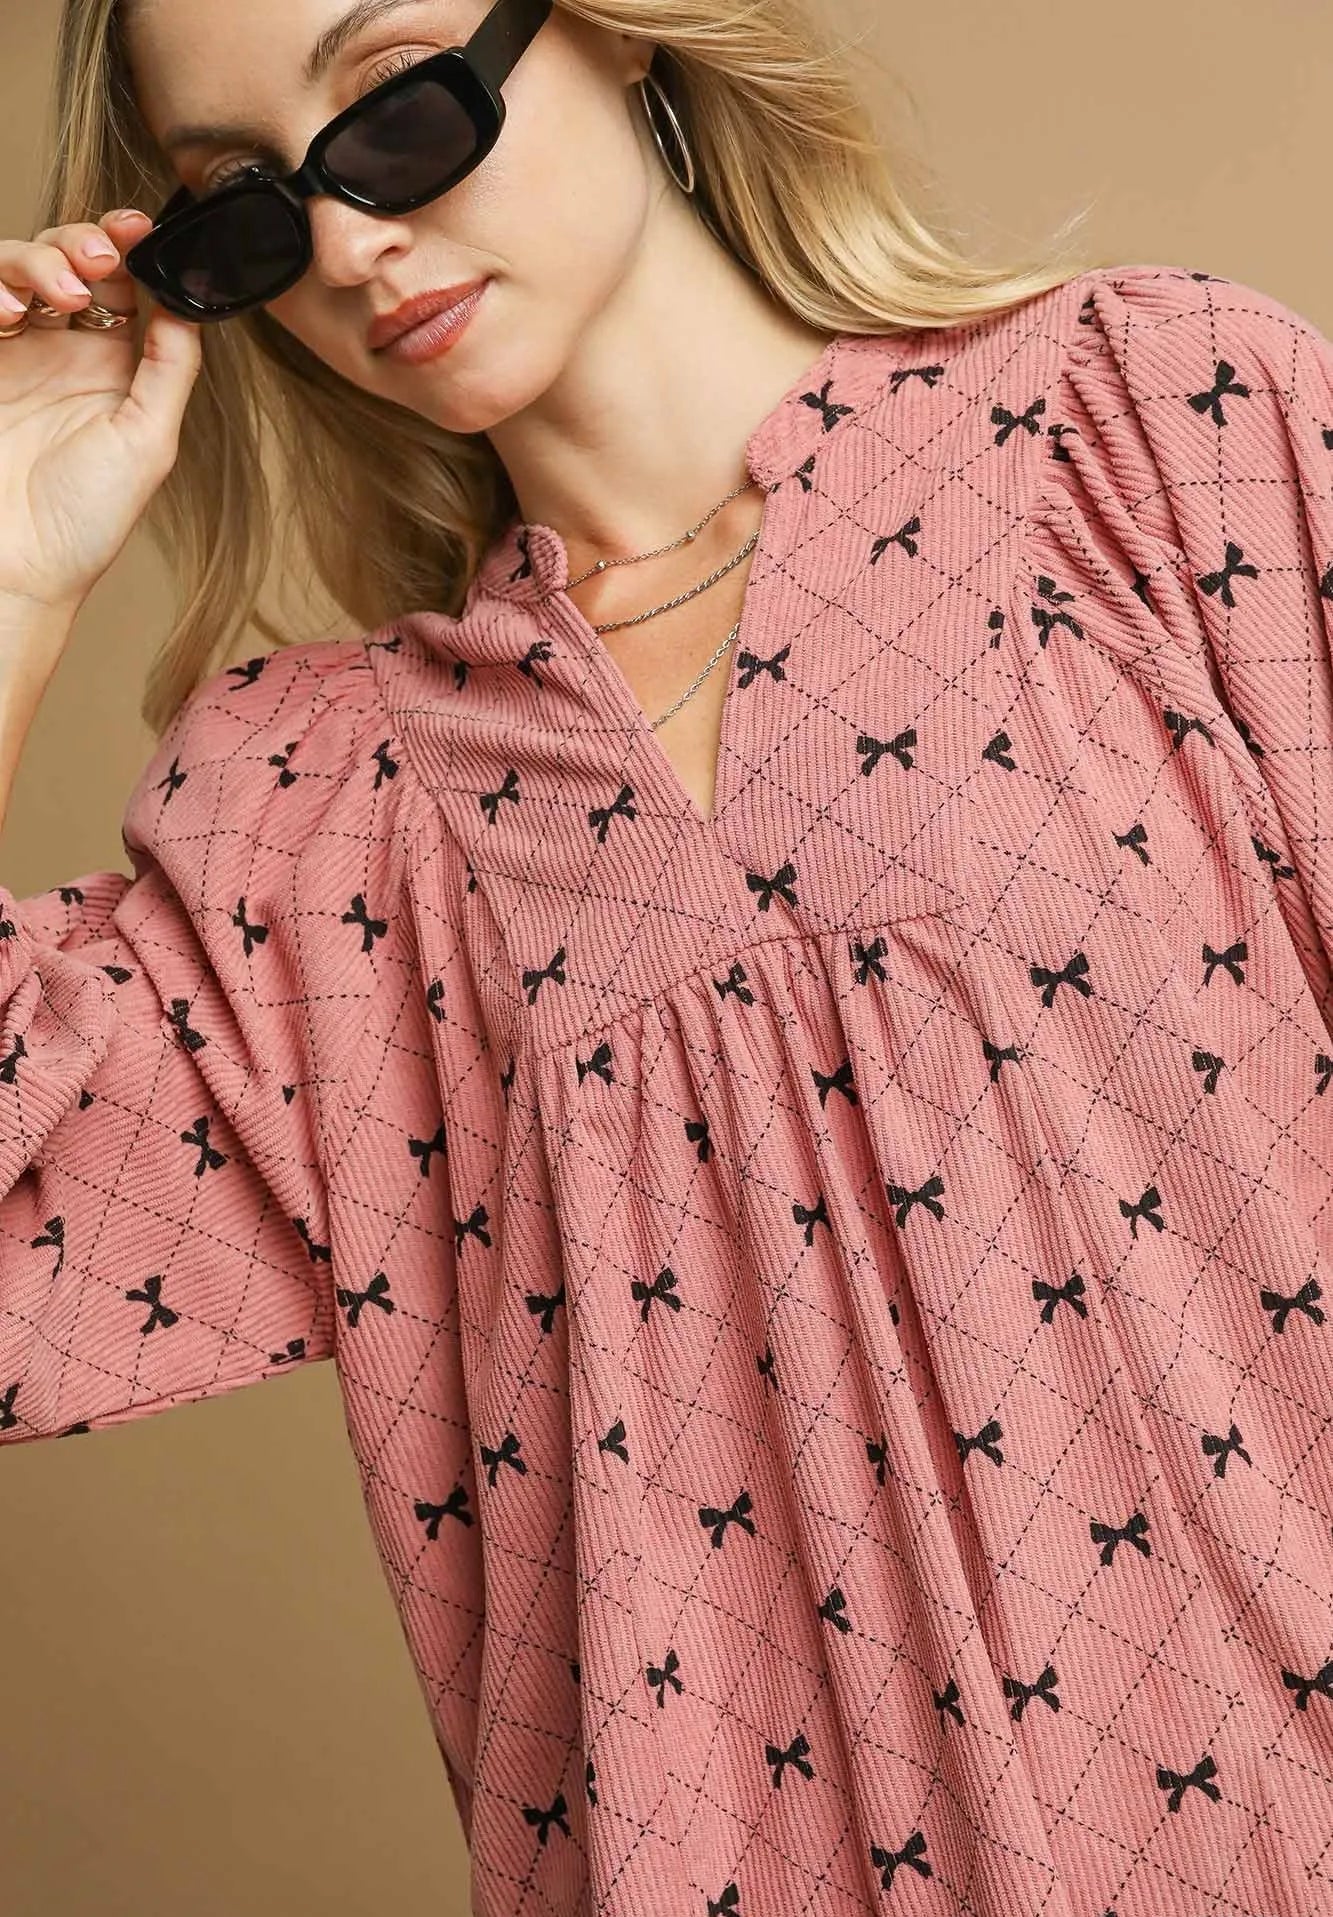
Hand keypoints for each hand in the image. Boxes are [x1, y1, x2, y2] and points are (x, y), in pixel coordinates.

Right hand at [0, 207, 202, 627]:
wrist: (16, 566)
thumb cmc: (85, 521)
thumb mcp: (148, 442)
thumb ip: (169, 370)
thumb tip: (189, 303)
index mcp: (109, 367)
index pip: (118, 282)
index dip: (126, 246)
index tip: (136, 230)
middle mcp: (57, 351)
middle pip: (63, 260)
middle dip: (80, 243)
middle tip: (96, 262)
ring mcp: (8, 353)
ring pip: (14, 267)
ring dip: (37, 261)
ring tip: (56, 295)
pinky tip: (7, 314)